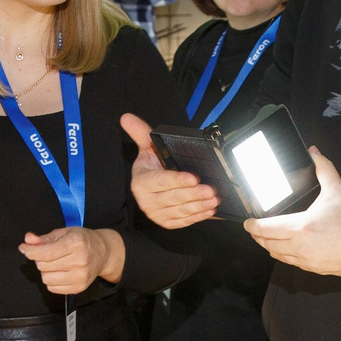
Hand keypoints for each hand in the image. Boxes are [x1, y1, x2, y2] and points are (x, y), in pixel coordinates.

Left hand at [20, 225, 118, 295]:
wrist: (103, 252)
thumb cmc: (82, 240)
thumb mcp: (63, 233)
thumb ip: (44, 238)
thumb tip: (28, 240)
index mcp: (76, 243)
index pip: (46, 252)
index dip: (30, 251)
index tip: (24, 248)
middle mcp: (80, 260)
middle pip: (43, 265)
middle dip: (40, 259)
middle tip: (48, 253)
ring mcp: (80, 276)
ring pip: (46, 278)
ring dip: (46, 271)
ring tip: (55, 263)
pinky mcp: (79, 287)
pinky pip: (53, 288)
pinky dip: (52, 280)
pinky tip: (60, 272)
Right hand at [121, 112, 216, 228]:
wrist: (152, 185)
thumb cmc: (152, 164)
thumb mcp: (147, 147)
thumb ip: (140, 132)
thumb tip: (126, 117)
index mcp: (141, 182)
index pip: (161, 181)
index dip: (177, 180)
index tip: (193, 178)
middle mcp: (146, 201)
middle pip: (173, 198)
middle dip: (193, 195)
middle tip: (210, 189)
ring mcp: (157, 214)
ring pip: (181, 211)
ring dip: (199, 206)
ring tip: (214, 199)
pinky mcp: (168, 223)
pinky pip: (184, 222)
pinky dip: (199, 216)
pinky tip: (210, 210)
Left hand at [241, 150, 340, 276]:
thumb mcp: (337, 189)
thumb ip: (323, 168)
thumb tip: (314, 153)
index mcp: (302, 227)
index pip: (265, 229)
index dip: (252, 226)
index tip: (247, 222)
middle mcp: (301, 247)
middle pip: (267, 245)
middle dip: (258, 237)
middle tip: (255, 229)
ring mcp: (308, 261)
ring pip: (279, 256)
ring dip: (270, 247)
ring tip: (269, 238)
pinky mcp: (316, 270)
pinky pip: (293, 264)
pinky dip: (286, 255)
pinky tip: (289, 247)